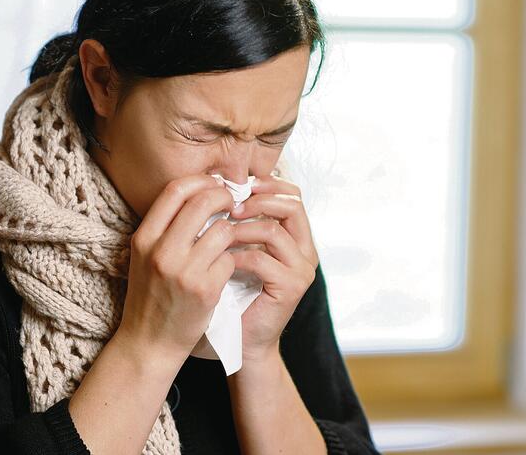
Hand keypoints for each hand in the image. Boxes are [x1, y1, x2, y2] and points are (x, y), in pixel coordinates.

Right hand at [115, 175, 239, 362]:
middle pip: (202, 202)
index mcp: (143, 238)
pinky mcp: (205, 290)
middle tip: (233, 203)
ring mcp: (183, 271)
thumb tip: (199, 194)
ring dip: (233, 230)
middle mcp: (161, 251)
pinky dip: (233, 261)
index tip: (214, 184)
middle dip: (224, 197)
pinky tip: (228, 268)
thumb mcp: (144, 257)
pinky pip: (230, 260)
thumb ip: (165, 229)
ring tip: (231, 237)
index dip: (200, 181)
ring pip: (223, 230)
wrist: (149, 343)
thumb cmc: (150, 297)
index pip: (175, 190)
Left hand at [227, 173, 319, 363]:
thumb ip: (243, 224)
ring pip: (273, 230)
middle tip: (229, 206)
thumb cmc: (235, 295)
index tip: (238, 185)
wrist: (241, 340)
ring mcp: (302, 269)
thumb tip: (221, 187)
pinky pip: (261, 259)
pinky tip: (221, 260)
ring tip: (219, 233)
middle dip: (258, 199)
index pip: (293, 195)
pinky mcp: (291, 287)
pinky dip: (236, 255)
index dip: (268, 184)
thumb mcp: (241, 251)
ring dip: (241, 228)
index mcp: (297, 238)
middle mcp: (305, 251)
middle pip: (292, 205)